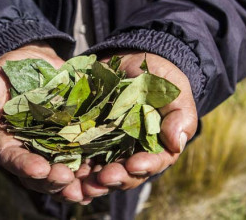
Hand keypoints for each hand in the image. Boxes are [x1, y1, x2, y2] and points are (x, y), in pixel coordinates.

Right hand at [0, 43, 86, 201]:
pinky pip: (85, 157)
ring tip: (88, 187)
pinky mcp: (76, 138)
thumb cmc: (10, 73)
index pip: (13, 159)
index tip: (39, 169)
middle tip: (66, 179)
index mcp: (8, 142)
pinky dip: (93, 169)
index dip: (25, 166)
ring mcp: (55, 146)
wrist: (38, 62)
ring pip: (63, 172)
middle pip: (40, 174)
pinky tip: (103, 174)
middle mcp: (32, 149)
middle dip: (53, 180)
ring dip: (75, 183)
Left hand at [79, 52, 197, 195]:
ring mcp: (108, 146)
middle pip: (124, 174)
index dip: (144, 167)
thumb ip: (179, 115)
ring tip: (83, 183)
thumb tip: (177, 143)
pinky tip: (66, 172)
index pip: (153, 162)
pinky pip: (80, 155)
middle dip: (115, 178)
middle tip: (104, 178)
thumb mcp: (173, 91)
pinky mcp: (88, 137)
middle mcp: (131, 152)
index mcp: (155, 146)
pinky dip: (74, 167)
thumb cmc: (158, 79)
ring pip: (101, 171)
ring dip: (93, 181)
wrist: (130, 63)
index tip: (133, 165)